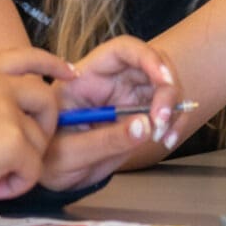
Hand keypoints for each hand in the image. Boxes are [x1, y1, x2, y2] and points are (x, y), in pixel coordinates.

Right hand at [0, 47, 72, 201]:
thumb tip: (18, 119)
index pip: (25, 56)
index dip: (52, 63)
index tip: (70, 73)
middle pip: (45, 98)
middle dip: (44, 127)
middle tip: (26, 151)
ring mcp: (5, 109)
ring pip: (39, 139)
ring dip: (23, 163)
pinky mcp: (12, 139)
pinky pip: (33, 168)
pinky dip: (17, 184)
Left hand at [42, 37, 184, 189]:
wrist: (53, 174)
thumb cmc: (51, 157)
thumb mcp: (70, 152)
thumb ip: (106, 140)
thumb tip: (147, 126)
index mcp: (87, 77)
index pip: (122, 51)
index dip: (147, 57)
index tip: (164, 80)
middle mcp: (112, 81)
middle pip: (151, 66)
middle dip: (165, 90)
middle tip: (162, 121)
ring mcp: (129, 97)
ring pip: (165, 87)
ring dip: (174, 109)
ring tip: (163, 136)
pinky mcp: (141, 114)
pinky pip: (167, 110)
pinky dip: (175, 123)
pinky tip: (167, 139)